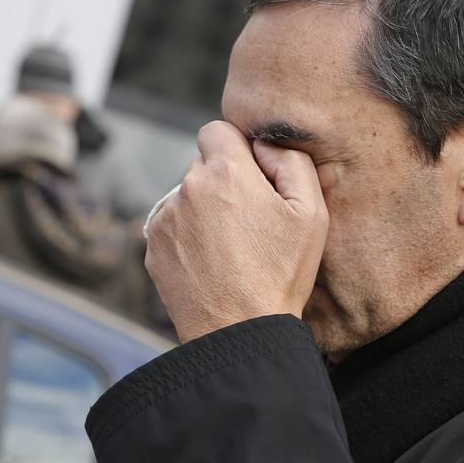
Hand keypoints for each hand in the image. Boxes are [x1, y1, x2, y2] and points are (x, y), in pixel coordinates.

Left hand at [144, 121, 327, 342]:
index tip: (251, 175)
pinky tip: (212, 263)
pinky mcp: (152, 247)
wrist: (239, 332)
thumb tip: (264, 145)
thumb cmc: (280, 275)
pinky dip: (188, 237)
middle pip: (202, 166)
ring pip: (185, 197)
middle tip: (249, 220)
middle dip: (223, 182)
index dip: (236, 149)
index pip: (216, 130)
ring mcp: (165, 219)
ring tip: (231, 248)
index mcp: (225, 173)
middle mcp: (187, 189)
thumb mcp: (311, 213)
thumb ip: (292, 162)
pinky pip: (172, 227)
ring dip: (204, 211)